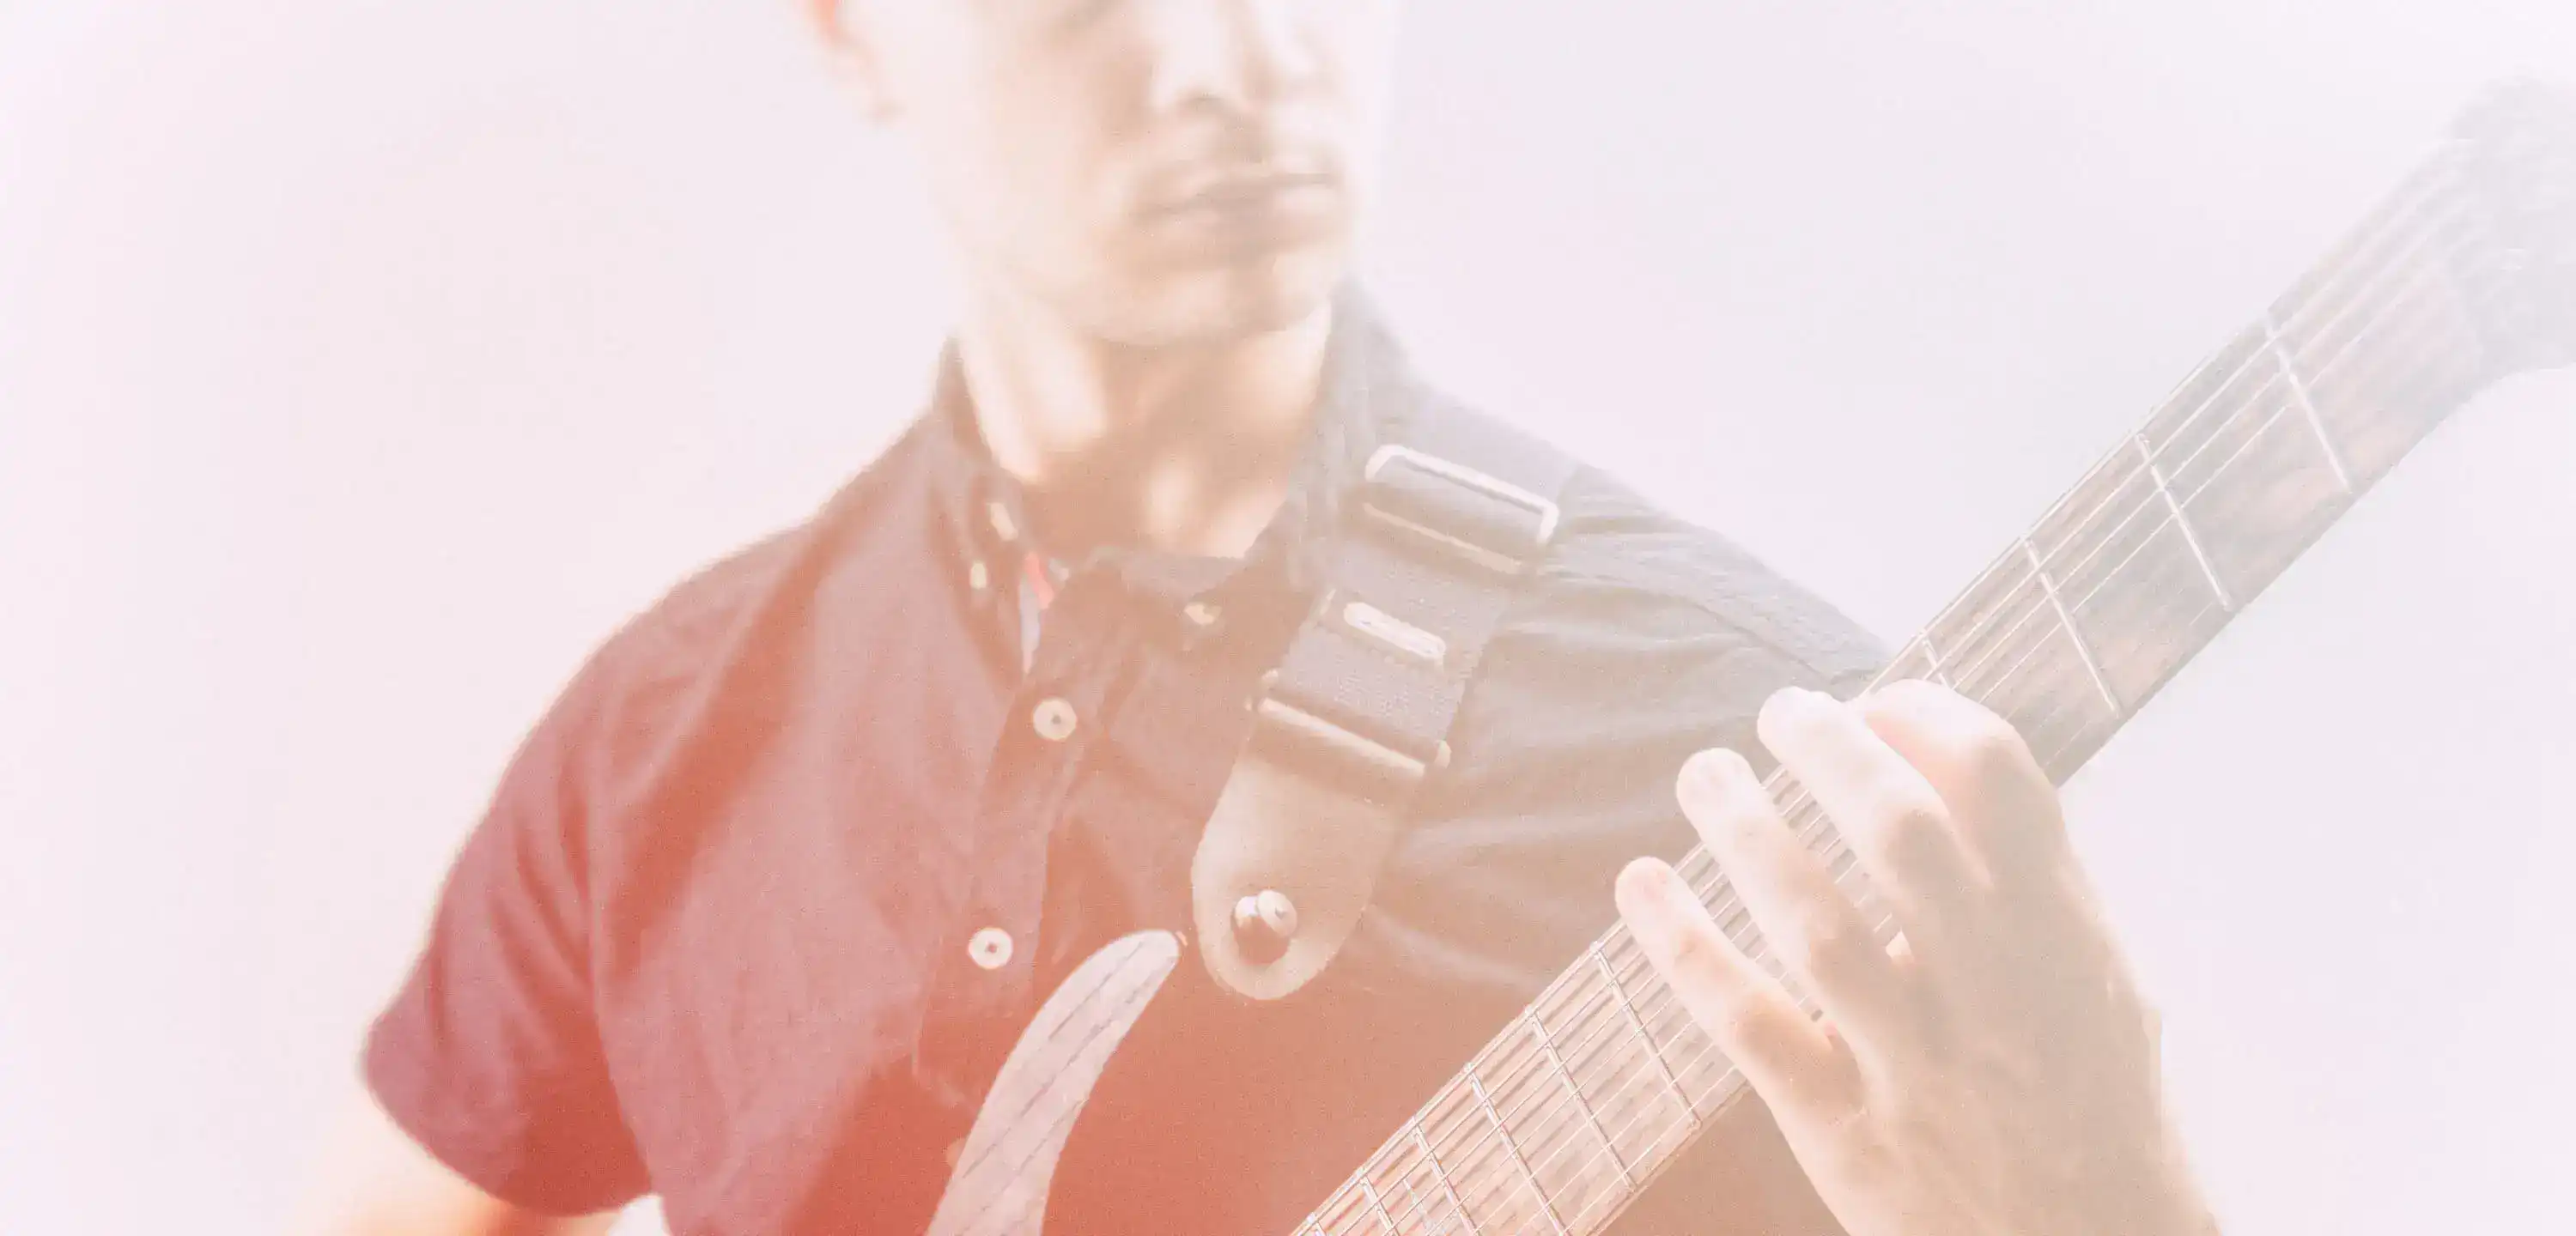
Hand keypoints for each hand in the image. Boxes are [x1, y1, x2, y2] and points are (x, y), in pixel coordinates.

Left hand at [1615, 681, 2217, 1235]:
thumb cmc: (2089, 1112)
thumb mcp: (2100, 984)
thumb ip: (2034, 884)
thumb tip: (1951, 768)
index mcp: (2063, 938)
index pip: (1999, 783)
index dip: (1924, 716)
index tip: (1875, 702)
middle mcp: (1993, 993)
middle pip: (1901, 833)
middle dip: (1830, 750)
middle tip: (1780, 711)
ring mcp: (1916, 1064)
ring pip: (1814, 922)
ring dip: (1745, 830)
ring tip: (1705, 772)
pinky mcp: (1844, 1130)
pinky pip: (1751, 1024)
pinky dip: (1685, 947)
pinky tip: (1642, 883)